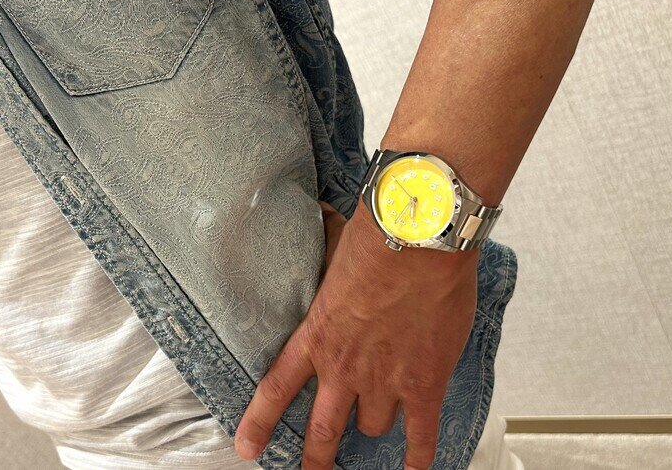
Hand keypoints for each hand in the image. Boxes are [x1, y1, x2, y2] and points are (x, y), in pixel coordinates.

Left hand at [234, 198, 478, 468]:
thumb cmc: (375, 237)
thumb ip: (326, 265)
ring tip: (378, 423)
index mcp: (316, 335)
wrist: (416, 239)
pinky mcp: (424, 384)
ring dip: (375, 426)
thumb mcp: (332, 253)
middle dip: (317, 456)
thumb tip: (321, 224)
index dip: (260, 422)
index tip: (248, 448)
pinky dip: (418, 459)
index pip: (277, 388)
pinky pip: (421, 436)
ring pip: (373, 428)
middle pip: (324, 429)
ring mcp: (384, 381)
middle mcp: (344, 368)